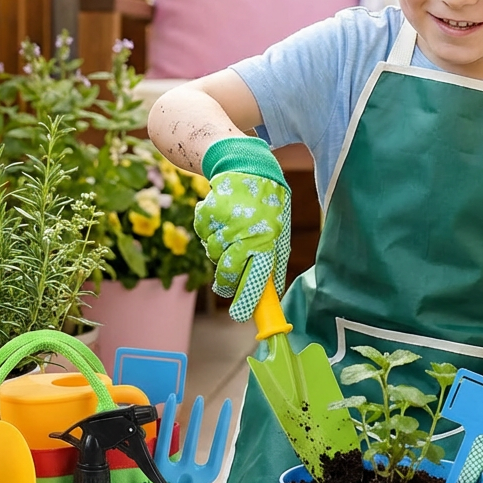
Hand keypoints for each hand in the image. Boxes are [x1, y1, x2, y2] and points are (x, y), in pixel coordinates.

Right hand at [194, 138, 290, 320]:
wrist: (248, 167)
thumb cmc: (267, 206)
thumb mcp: (279, 232)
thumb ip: (274, 262)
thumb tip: (271, 293)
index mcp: (268, 240)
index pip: (256, 278)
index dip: (247, 299)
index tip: (240, 315)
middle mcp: (247, 233)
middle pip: (228, 271)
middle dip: (225, 281)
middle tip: (225, 283)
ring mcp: (226, 222)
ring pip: (213, 252)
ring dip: (219, 249)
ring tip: (232, 232)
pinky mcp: (209, 211)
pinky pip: (203, 234)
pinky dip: (209, 230)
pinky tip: (222, 217)